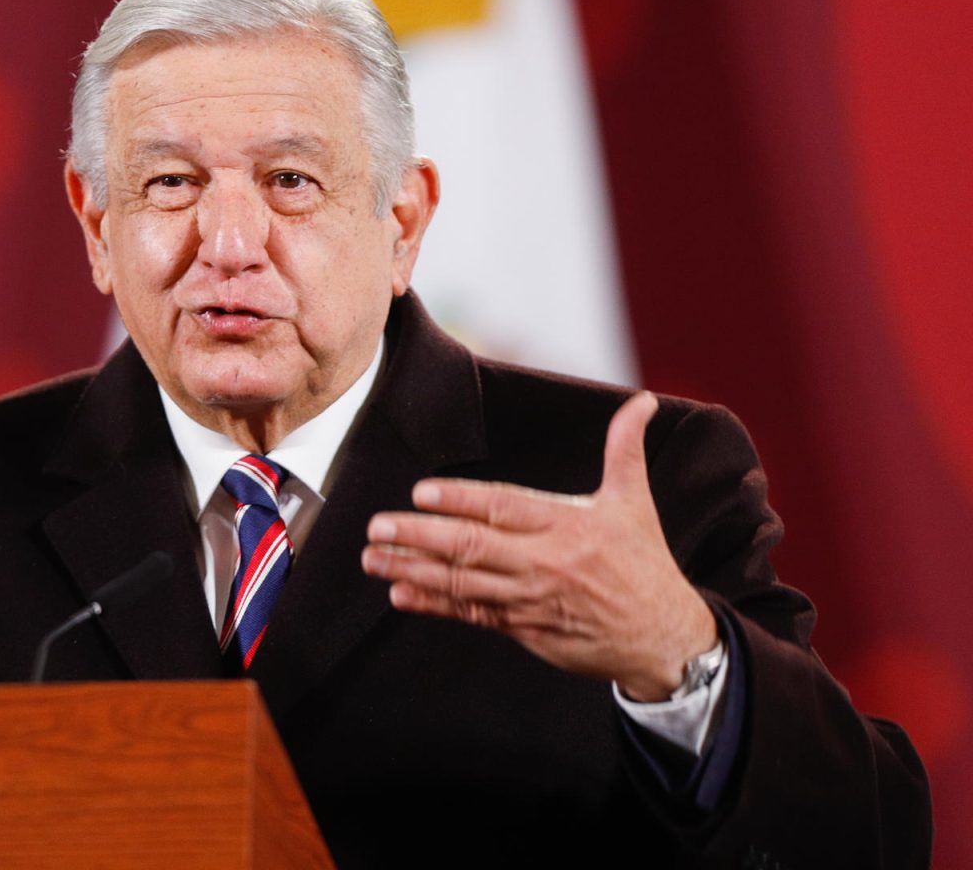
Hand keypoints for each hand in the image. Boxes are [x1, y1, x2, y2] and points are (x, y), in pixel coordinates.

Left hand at [361, 392, 715, 700]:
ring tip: (373, 558)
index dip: (460, 499)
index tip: (421, 492)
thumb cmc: (644, 564)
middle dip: (420, 536)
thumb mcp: (635, 502)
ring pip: (463, 582)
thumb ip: (624, 448)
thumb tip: (641, 400)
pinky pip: (471, 613)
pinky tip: (400, 594)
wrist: (664, 638)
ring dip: (413, 570)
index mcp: (569, 524)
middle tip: (377, 526)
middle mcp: (545, 562)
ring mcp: (531, 598)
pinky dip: (434, 604)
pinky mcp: (524, 628)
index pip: (504, 506)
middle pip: (473, 546)